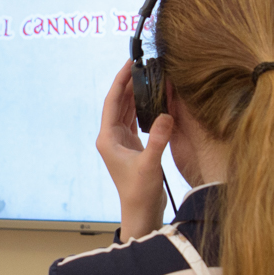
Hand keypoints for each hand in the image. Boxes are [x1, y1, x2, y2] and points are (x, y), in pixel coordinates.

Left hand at [96, 61, 173, 239]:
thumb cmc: (140, 192)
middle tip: (143, 64)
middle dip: (129, 83)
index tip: (130, 63)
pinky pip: (135, 118)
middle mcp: (111, 137)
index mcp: (108, 138)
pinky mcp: (132, 145)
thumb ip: (157, 139)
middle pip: (119, 102)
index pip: (113, 102)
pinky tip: (152, 97)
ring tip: (148, 75)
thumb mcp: (150, 164)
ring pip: (127, 109)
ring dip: (136, 93)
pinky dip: (142, 106)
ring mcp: (121, 140)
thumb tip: (165, 115)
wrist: (141, 211)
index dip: (120, 81)